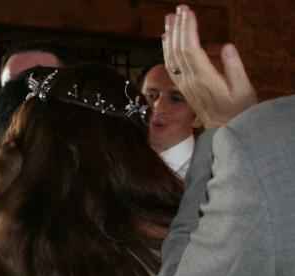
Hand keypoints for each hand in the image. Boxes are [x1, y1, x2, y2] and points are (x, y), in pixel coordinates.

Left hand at [162, 4, 256, 128]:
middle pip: (179, 50)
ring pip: (172, 58)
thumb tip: (227, 46)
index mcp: (204, 79)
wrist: (223, 130)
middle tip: (179, 8)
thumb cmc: (238, 110)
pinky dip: (167, 50)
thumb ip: (235, 68)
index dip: (187, 29)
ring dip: (170, 36)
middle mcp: (190, 81)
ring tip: (169, 18)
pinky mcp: (183, 87)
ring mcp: (184, 85)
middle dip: (178, 27)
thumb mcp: (243, 89)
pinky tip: (166, 39)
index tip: (187, 11)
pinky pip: (171, 66)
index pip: (191, 49)